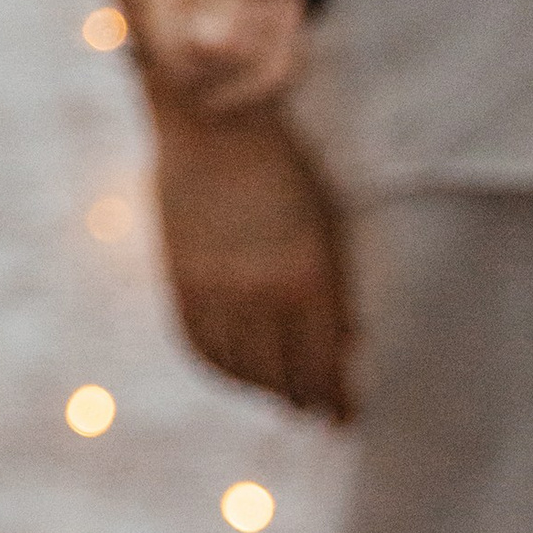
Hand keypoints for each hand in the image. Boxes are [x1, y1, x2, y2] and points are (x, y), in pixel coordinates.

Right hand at [149, 102, 357, 421]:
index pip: (326, 369)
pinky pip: (200, 345)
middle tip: (319, 413)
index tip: (348, 416)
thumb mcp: (332, 225)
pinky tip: (239, 373)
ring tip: (283, 396)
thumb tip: (351, 348)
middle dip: (306, 402)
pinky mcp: (180, 278)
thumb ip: (340, 291)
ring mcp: (215, 288)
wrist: (214, 116)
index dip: (338, 401)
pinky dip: (222, 370)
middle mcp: (260, 292)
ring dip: (265, 391)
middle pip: (285, 379)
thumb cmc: (290, 166)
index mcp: (309, 279)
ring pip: (241, 371)